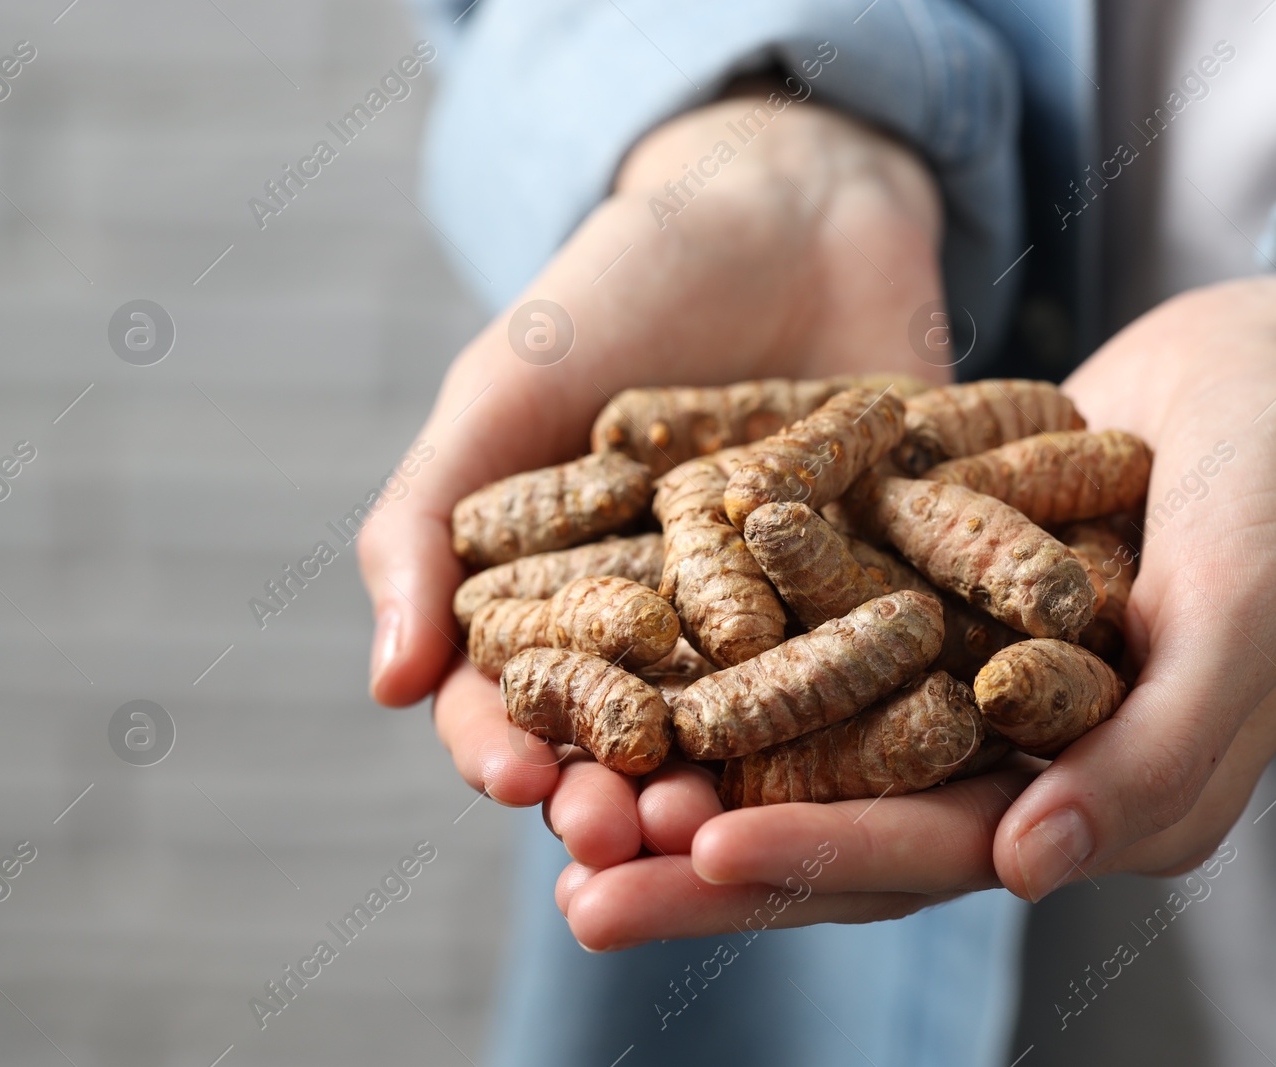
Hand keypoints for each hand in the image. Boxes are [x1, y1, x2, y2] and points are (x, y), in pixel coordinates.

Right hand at [356, 87, 949, 861]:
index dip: (513, 750)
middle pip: (643, 746)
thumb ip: (430, 524)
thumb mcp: (506, 388)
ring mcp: (786, 620)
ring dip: (747, 790)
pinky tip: (877, 747)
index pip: (522, 703)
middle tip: (636, 836)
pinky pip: (887, 662)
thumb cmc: (620, 287)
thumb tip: (387, 685)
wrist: (787, 201)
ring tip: (738, 827)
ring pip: (764, 734)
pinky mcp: (889, 590)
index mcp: (568, 601)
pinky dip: (884, 708)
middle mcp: (675, 633)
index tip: (520, 782)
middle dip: (631, 800)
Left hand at [561, 260, 1275, 948]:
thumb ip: (1153, 758)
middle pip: (835, 824)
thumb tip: (1025, 868)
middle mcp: (999, 760)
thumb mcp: (1245, 619)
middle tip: (578, 884)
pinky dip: (716, 643)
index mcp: (1084, 800)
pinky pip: (798, 629)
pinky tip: (614, 640)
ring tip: (554, 782)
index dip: (819, 856)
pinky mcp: (906, 595)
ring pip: (795, 740)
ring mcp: (944, 678)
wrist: (1266, 370)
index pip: (933, 853)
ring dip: (684, 765)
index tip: (695, 850)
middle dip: (708, 860)